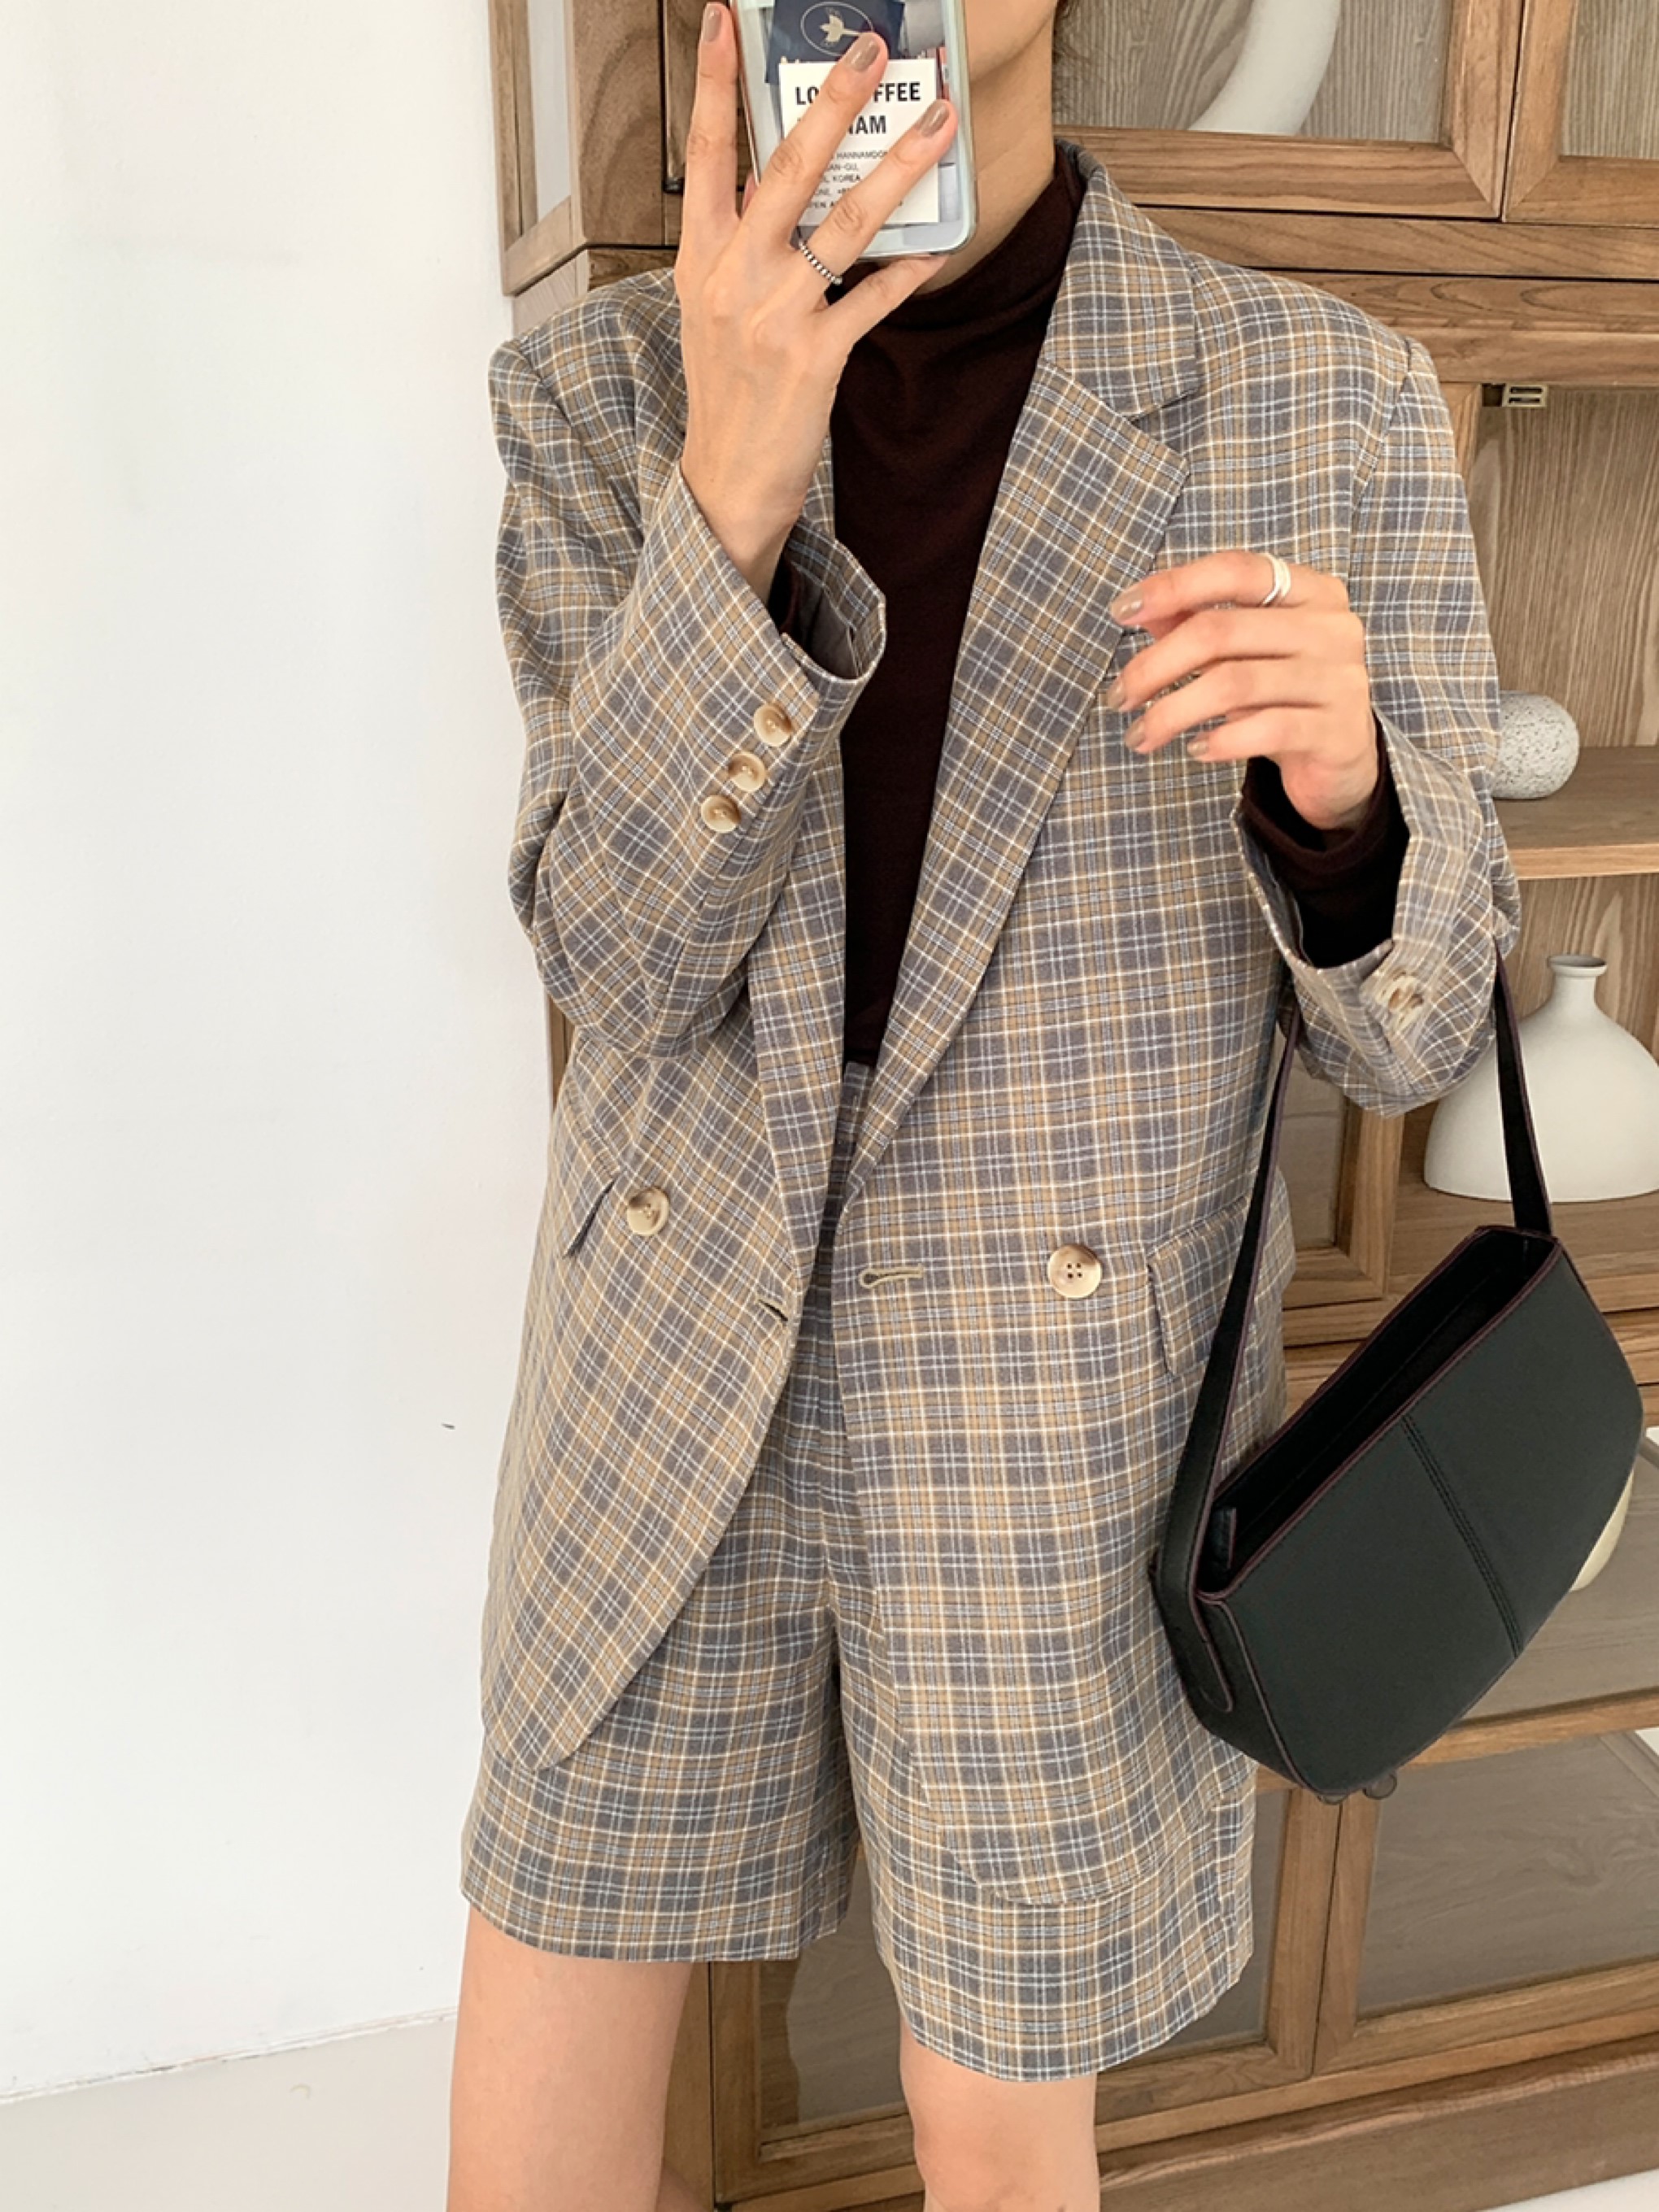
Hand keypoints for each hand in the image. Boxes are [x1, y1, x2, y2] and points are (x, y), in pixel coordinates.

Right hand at [675, 3, 958, 602]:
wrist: (725, 481)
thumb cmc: (726, 392)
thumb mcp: (711, 309)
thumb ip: (740, 245)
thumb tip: (782, 186)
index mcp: (701, 258)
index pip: (705, 154)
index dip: (715, 82)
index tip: (724, 19)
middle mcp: (733, 278)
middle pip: (787, 168)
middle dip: (833, 101)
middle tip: (870, 50)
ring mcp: (774, 316)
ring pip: (844, 223)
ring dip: (898, 167)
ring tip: (937, 122)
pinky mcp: (814, 357)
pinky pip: (872, 299)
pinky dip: (907, 273)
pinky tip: (937, 250)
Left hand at [1103, 552, 1379, 834]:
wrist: (1343, 756)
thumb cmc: (1284, 694)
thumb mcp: (1241, 653)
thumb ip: (1198, 623)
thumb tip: (1139, 608)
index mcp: (1309, 590)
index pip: (1233, 571)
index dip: (1173, 586)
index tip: (1122, 611)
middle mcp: (1331, 627)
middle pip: (1221, 631)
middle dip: (1155, 665)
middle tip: (1119, 697)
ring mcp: (1340, 678)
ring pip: (1235, 684)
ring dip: (1173, 712)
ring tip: (1141, 735)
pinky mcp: (1339, 730)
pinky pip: (1267, 729)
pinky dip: (1219, 741)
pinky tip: (1194, 750)